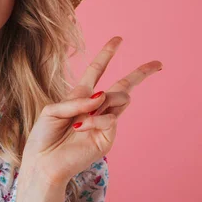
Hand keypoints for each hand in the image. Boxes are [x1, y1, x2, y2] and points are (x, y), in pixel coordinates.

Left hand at [20, 36, 162, 184]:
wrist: (43, 163)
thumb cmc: (43, 137)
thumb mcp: (52, 110)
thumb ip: (75, 100)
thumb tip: (100, 96)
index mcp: (80, 97)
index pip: (97, 71)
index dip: (107, 54)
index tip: (118, 39)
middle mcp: (95, 107)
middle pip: (123, 85)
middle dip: (140, 73)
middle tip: (158, 63)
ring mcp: (104, 122)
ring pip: (120, 98)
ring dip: (103, 101)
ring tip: (80, 119)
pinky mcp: (108, 137)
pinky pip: (110, 118)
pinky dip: (95, 119)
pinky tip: (82, 127)